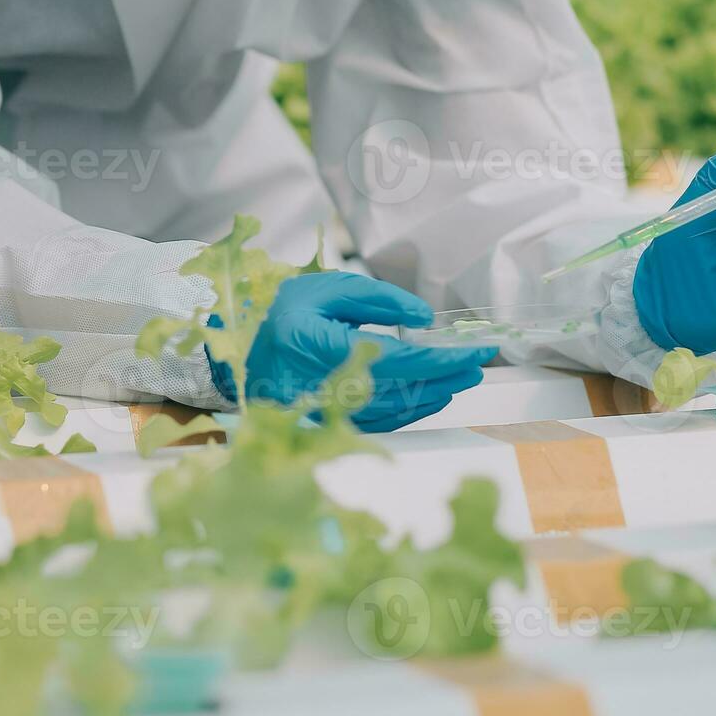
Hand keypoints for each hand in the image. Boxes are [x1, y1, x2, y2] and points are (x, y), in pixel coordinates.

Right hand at [222, 272, 495, 432]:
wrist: (240, 355)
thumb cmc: (282, 315)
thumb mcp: (324, 289)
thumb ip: (375, 298)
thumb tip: (422, 319)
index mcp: (315, 344)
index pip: (393, 358)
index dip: (439, 358)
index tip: (473, 350)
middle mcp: (317, 384)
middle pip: (399, 389)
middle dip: (445, 378)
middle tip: (476, 365)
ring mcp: (319, 411)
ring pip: (391, 411)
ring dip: (433, 396)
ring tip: (461, 377)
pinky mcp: (324, 426)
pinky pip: (378, 422)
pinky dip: (410, 409)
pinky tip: (431, 395)